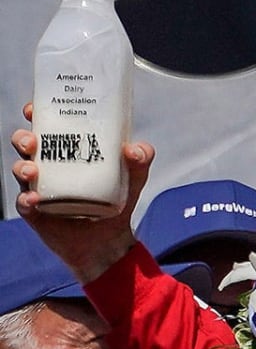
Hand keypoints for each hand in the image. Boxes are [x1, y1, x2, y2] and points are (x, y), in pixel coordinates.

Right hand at [10, 103, 153, 282]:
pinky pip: (24, 204)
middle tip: (32, 140)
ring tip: (31, 169)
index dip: (37, 115)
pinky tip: (34, 198)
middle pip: (26, 146)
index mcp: (68, 151)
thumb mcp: (135, 178)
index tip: (33, 108)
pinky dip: (26, 200)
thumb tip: (133, 149)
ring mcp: (40, 188)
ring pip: (21, 171)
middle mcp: (50, 167)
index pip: (48, 127)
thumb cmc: (117, 201)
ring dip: (21, 167)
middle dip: (23, 138)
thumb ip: (142, 159)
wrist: (109, 240)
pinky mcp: (37, 212)